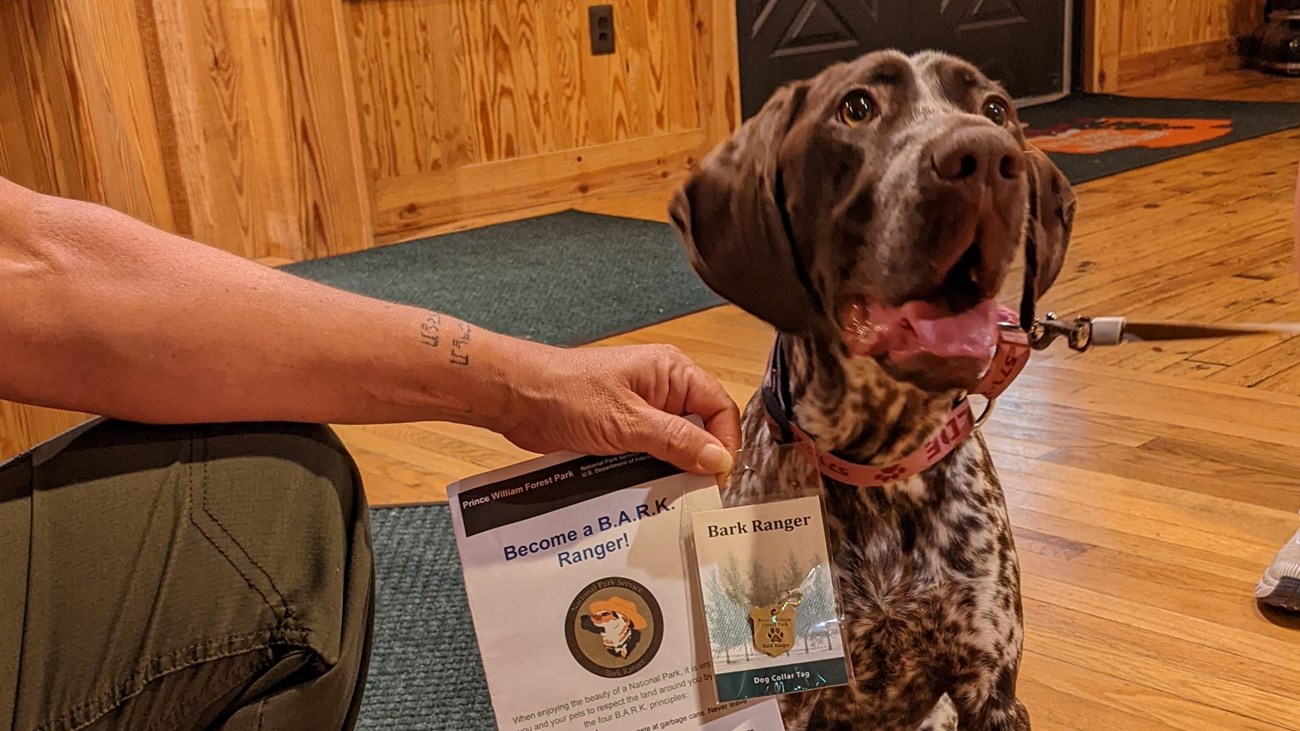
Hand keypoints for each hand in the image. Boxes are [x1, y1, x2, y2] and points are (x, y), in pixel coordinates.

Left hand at [497, 343, 740, 476]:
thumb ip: (677, 441)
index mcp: (672, 372)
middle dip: (700, 459)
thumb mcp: (629, 422)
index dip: (724, 442)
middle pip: (701, 427)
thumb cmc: (567, 393)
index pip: (720, 407)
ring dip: (674, 468)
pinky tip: (647, 490)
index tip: (717, 476)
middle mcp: (662, 388)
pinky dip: (651, 470)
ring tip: (671, 496)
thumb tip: (719, 458)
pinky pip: (650, 452)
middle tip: (695, 492)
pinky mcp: (623, 428)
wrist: (517, 397)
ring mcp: (641, 408)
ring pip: (675, 444)